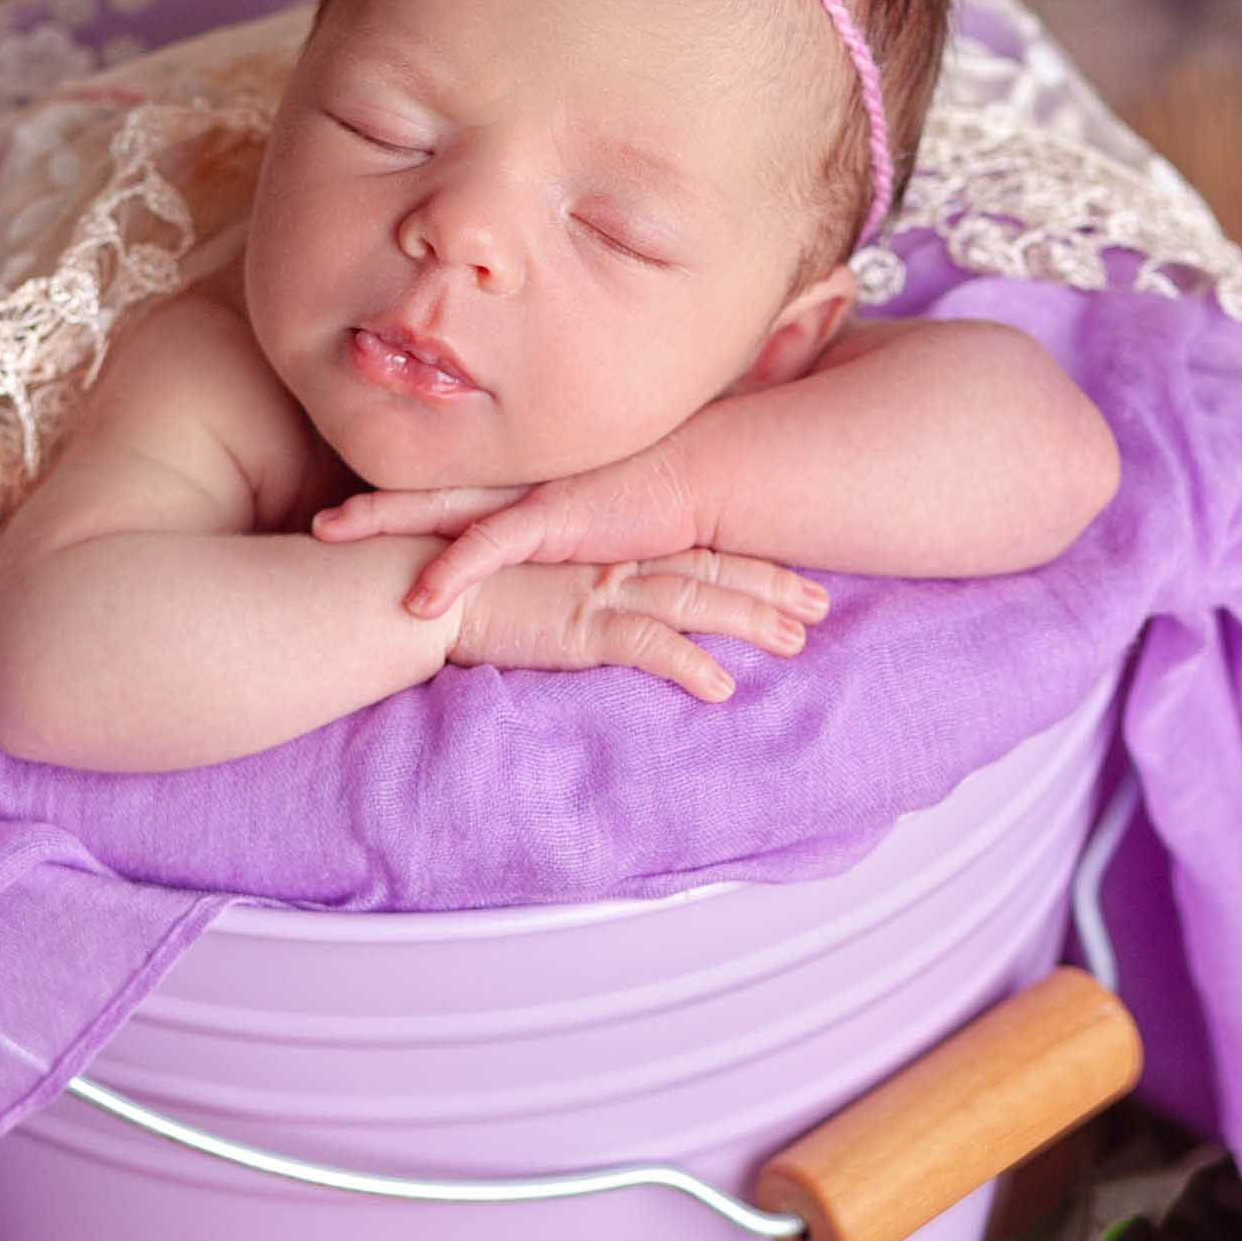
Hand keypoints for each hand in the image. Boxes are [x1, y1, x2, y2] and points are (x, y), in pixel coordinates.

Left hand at [315, 443, 759, 621]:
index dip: (388, 501)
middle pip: (421, 491)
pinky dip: (451, 572)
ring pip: (437, 507)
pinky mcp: (557, 520)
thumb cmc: (650, 502)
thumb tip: (520, 561)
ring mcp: (529, 498)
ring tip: (326, 535)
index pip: (437, 489)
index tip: (336, 513)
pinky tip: (416, 599)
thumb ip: (548, 535)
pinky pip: (490, 546)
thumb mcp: (586, 521)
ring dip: (380, 520)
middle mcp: (512, 486)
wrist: (704, 477)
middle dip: (364, 506)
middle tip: (310, 523)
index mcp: (514, 487)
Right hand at [442, 551, 821, 703]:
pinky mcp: (578, 624)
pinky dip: (687, 666)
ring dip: (749, 622)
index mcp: (612, 551)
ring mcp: (600, 591)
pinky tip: (722, 689)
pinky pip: (646, 647)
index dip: (751, 569)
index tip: (796, 584)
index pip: (697, 557)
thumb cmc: (470, 587)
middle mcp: (616, 563)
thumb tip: (604, 615)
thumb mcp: (538, 585)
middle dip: (772, 589)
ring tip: (796, 644)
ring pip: (695, 604)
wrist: (419, 584)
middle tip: (822, 608)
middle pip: (711, 574)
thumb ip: (578, 595)